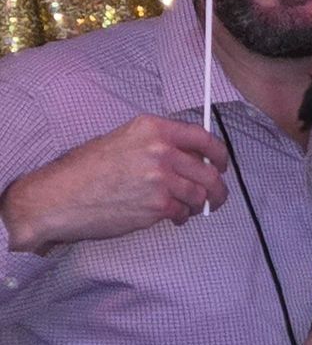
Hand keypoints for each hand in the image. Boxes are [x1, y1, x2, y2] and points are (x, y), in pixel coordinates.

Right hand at [0, 115, 228, 253]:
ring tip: (187, 208)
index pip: (203, 138)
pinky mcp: (158, 205)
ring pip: (200, 194)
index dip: (220, 154)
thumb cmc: (84, 171)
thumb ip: (157, 145)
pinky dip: (182, 216)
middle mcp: (160, 150)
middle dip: (217, 188)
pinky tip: (171, 216)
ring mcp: (161, 179)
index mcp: (152, 128)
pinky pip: (183, 212)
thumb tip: (191, 157)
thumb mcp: (122, 141)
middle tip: (215, 196)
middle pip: (209, 171)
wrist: (57, 198)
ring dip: (199, 205)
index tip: (222, 164)